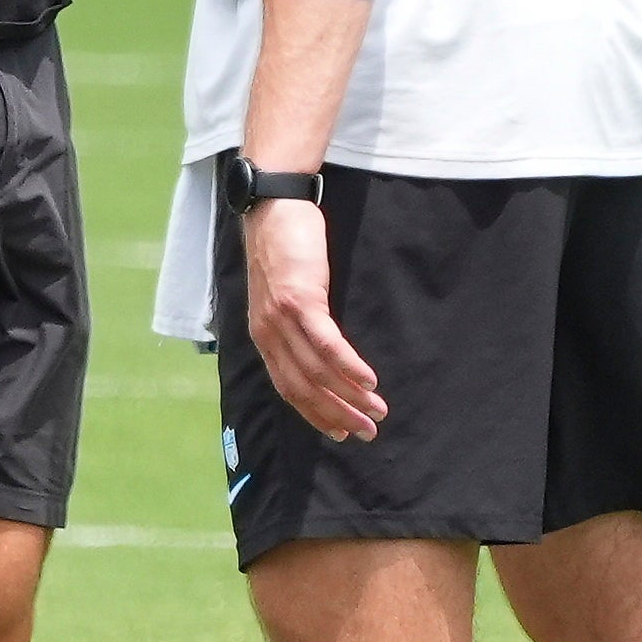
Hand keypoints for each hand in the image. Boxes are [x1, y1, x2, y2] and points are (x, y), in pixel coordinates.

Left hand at [244, 196, 383, 443]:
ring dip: (351, 395)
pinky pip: (327, 343)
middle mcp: (268, 334)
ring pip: (318, 371)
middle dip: (338, 415)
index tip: (341, 433)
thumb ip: (293, 326)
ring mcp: (282, 318)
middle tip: (368, 431)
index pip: (289, 389)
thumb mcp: (282, 296)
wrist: (272, 208)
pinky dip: (348, 366)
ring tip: (377, 410)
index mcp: (264, 338)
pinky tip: (369, 380)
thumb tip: (317, 352)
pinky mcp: (300, 300)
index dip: (317, 414)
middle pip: (304, 388)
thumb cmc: (284, 249)